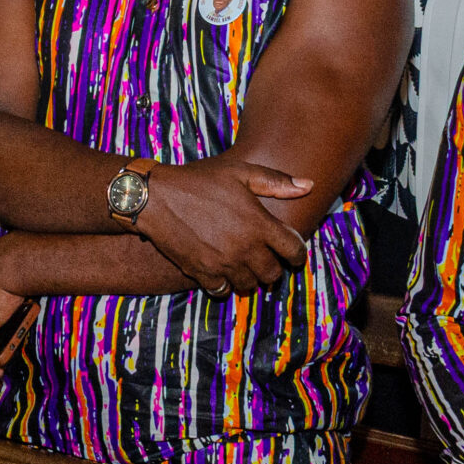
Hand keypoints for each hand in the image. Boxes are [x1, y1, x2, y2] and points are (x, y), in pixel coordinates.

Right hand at [131, 159, 314, 292]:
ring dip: (251, 278)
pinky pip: (223, 290)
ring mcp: (223, 263)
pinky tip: (222, 272)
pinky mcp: (202, 273)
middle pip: (273, 273)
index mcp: (259, 224)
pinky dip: (225, 284)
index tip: (293, 254)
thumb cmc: (199, 180)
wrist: (155, 197)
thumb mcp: (239, 172)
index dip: (298, 254)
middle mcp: (245, 248)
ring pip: (249, 286)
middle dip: (274, 268)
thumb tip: (308, 186)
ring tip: (245, 267)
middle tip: (267, 260)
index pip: (293, 250)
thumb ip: (275, 182)